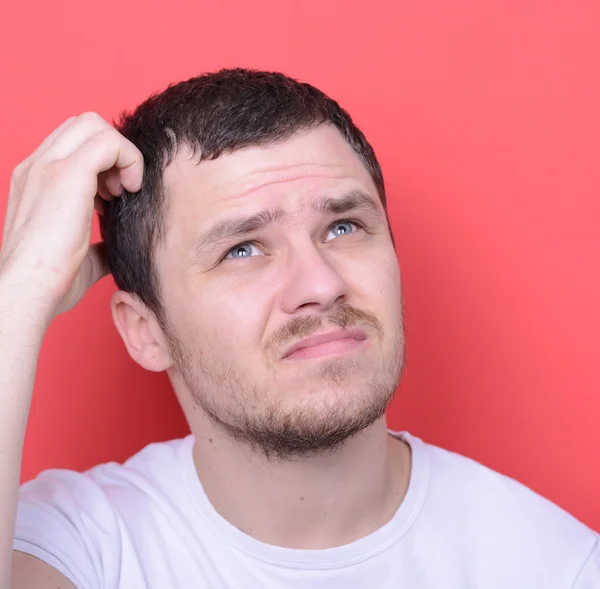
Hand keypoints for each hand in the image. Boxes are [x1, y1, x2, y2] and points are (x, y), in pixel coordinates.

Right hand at [0, 113, 142, 320]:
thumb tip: (116, 247)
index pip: (73, 143)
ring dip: (120, 154)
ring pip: (94, 124)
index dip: (102, 162)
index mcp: (35, 180)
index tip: (112, 198)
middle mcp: (37, 165)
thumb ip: (97, 244)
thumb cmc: (49, 281)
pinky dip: (128, 160)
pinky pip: (109, 142)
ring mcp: (48, 166)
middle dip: (112, 151)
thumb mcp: (79, 256)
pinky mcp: (66, 175)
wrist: (28, 290)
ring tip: (123, 193)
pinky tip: (129, 191)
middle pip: (84, 124)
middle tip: (121, 191)